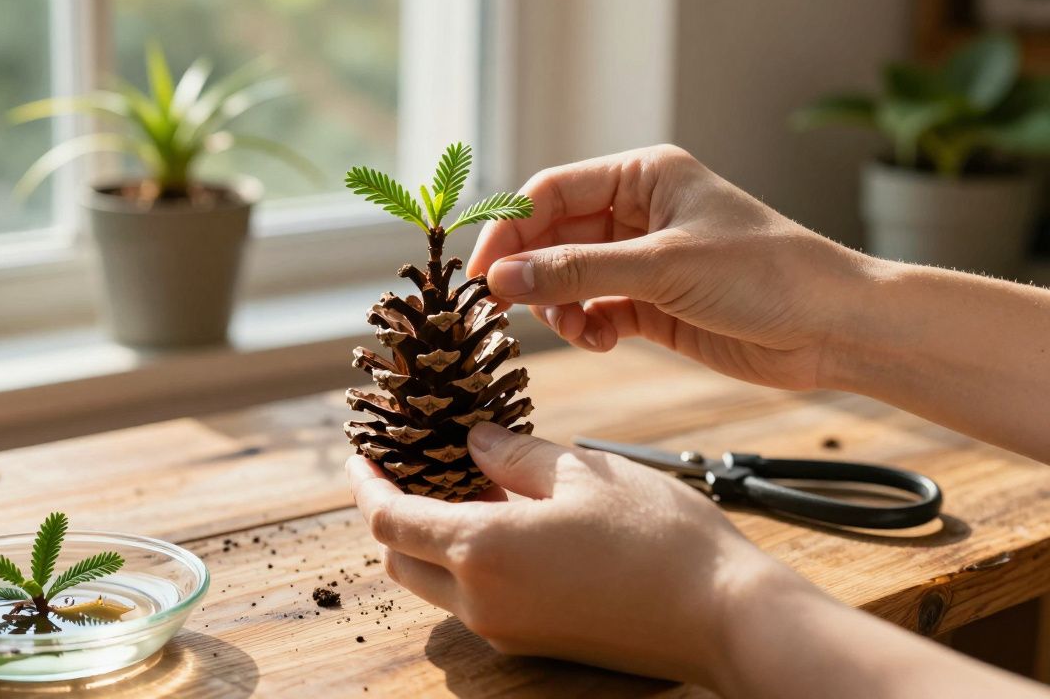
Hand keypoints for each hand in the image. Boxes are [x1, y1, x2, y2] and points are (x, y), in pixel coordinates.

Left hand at [347, 422, 805, 686]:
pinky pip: (477, 600)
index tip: (362, 454)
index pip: (389, 520)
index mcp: (482, 551)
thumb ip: (513, 455)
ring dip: (433, 539)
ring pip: (436, 584)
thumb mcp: (581, 471)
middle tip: (410, 465)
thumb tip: (473, 443)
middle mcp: (481, 602)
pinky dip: (468, 561)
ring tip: (466, 484)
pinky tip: (505, 520)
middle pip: (400, 560)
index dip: (366, 484)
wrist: (724, 617)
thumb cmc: (658, 537)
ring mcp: (508, 631)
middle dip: (393, 512)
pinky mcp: (536, 642)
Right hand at [466, 145, 875, 389]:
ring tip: (578, 330)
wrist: (832, 329)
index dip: (510, 230)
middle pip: (553, 237)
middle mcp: (639, 213)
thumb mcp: (662, 267)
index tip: (482, 273)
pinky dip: (589, 327)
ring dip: (561, 307)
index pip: (550, 192)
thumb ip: (577, 272)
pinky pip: (596, 311)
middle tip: (505, 310)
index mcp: (644, 176)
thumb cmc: (766, 274)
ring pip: (569, 279)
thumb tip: (501, 278)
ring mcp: (644, 260)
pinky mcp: (653, 305)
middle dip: (532, 274)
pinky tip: (604, 341)